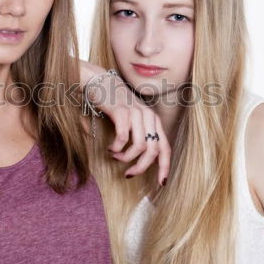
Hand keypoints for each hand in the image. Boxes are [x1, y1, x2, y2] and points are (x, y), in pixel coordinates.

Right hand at [80, 60, 170, 185]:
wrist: (98, 80)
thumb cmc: (113, 102)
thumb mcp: (130, 118)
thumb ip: (136, 134)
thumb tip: (136, 157)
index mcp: (153, 120)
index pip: (165, 147)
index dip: (165, 167)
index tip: (160, 183)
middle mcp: (148, 116)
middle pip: (154, 150)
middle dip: (142, 167)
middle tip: (128, 174)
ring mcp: (136, 112)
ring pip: (140, 146)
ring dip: (126, 158)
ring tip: (115, 157)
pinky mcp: (121, 111)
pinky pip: (123, 137)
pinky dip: (116, 147)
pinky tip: (109, 148)